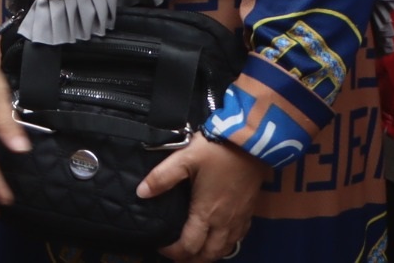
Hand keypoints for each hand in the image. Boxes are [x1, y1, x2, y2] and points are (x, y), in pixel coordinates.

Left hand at [140, 136, 264, 262]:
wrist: (252, 143)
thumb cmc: (216, 151)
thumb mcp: (184, 159)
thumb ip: (161, 177)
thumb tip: (141, 193)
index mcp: (206, 213)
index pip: (189, 246)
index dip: (173, 252)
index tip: (161, 246)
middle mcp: (224, 222)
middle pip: (208, 255)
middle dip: (191, 260)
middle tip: (177, 255)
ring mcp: (239, 219)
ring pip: (224, 250)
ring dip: (208, 255)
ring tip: (195, 252)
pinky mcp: (249, 213)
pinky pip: (237, 239)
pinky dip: (224, 245)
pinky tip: (218, 239)